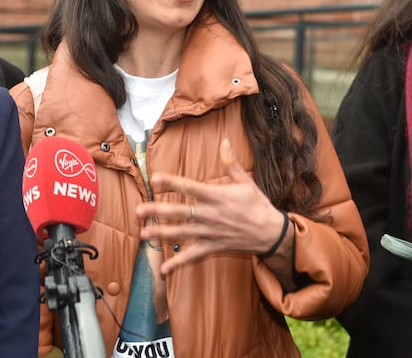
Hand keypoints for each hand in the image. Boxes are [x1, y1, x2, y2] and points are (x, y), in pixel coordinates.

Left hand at [136, 138, 291, 275]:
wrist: (272, 233)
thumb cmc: (257, 205)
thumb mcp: (245, 182)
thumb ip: (230, 162)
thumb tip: (224, 141)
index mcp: (217, 196)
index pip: (190, 187)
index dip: (172, 182)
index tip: (155, 179)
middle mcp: (211, 215)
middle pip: (181, 212)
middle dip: (158, 211)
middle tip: (138, 210)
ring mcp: (211, 233)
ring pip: (182, 234)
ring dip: (162, 234)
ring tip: (143, 234)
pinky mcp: (214, 247)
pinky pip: (194, 256)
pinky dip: (179, 263)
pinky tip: (164, 270)